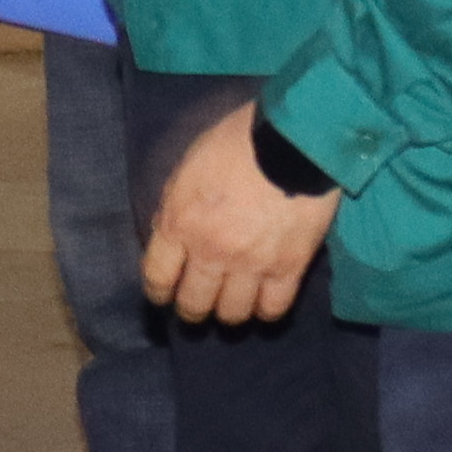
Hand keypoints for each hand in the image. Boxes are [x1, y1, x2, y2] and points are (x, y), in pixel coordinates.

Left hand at [138, 97, 332, 326]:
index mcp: (180, 223)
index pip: (157, 279)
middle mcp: (211, 252)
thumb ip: (176, 204)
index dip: (159, 293)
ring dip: (229, 313)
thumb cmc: (237, 142)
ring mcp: (251, 263)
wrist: (293, 139)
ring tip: (235, 304)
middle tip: (199, 306)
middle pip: (194, 304)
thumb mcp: (189, 165)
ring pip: (232, 313)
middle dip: (192, 310)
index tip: (165, 295)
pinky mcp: (289, 267)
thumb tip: (170, 232)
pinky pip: (273, 308)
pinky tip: (266, 303)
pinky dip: (267, 311)